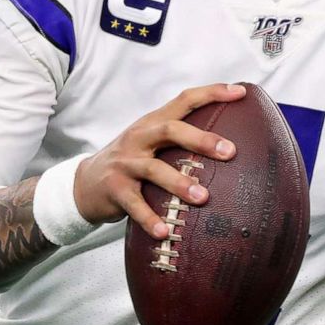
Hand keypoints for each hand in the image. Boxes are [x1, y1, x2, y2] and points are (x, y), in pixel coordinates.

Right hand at [74, 84, 241, 238]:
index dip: (211, 93)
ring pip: (154, 169)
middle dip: (201, 139)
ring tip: (203, 198)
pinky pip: (134, 204)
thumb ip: (180, 139)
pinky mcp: (115, 189)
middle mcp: (139, 138)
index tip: (239, 93)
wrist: (85, 183)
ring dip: (179, 183)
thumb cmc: (131, 162)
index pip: (184, 100)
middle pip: (170, 130)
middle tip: (229, 151)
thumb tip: (228, 144)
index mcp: (152, 122)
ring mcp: (125, 163)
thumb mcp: (151, 142)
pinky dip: (150, 218)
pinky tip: (165, 231)